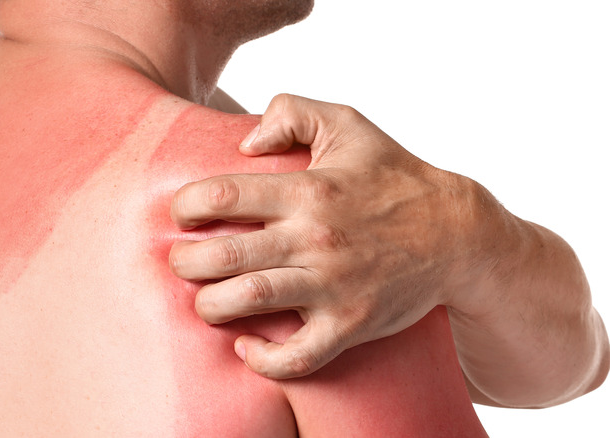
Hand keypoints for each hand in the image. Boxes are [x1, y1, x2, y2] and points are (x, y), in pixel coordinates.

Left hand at [170, 94, 478, 378]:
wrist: (456, 234)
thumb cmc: (393, 177)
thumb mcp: (348, 125)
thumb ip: (292, 112)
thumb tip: (245, 142)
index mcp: (308, 190)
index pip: (223, 195)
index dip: (186, 205)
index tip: (182, 214)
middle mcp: (316, 238)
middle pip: (224, 255)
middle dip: (185, 262)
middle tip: (181, 261)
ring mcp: (334, 285)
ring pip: (249, 301)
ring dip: (210, 306)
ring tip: (204, 299)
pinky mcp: (350, 324)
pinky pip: (297, 356)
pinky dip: (262, 359)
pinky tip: (244, 346)